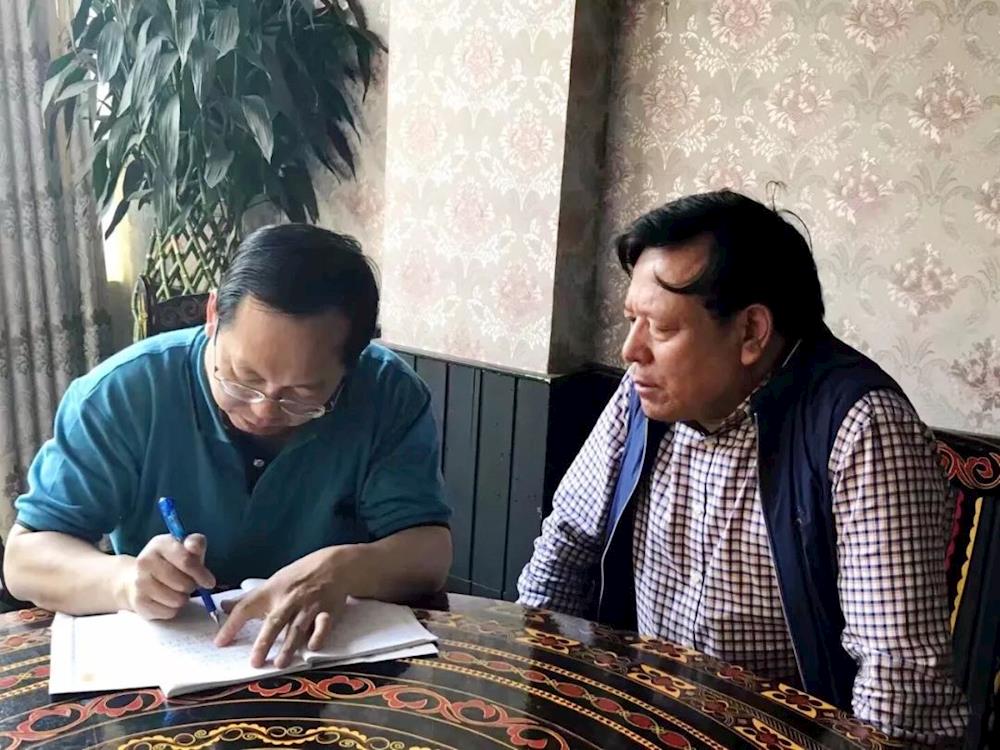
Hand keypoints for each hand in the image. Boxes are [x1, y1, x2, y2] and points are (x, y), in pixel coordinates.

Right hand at [117, 533, 215, 619]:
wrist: (137, 577)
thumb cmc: (170, 562)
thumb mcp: (185, 548)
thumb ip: (195, 544)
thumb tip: (195, 546)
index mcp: (160, 544)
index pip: (186, 561)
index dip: (201, 573)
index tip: (209, 582)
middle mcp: (145, 562)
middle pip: (183, 583)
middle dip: (191, 586)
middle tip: (189, 583)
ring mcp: (139, 582)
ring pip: (177, 600)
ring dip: (182, 598)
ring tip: (177, 590)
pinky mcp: (139, 602)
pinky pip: (169, 612)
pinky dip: (173, 608)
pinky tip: (167, 599)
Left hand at [214, 548, 350, 667]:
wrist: (334, 565)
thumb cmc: (299, 576)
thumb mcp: (273, 582)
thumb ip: (249, 599)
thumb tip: (222, 607)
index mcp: (272, 591)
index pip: (247, 607)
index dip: (232, 624)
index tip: (220, 642)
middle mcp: (289, 599)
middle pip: (275, 621)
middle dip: (265, 642)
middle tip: (255, 662)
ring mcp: (309, 605)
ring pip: (298, 628)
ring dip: (289, 647)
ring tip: (280, 664)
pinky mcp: (328, 611)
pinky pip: (323, 625)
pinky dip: (318, 636)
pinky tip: (311, 647)